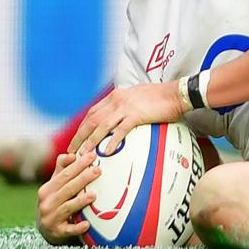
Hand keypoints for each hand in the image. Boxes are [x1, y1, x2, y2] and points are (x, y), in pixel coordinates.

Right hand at [36, 151, 99, 244]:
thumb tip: (72, 154)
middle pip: (67, 189)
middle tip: (98, 170)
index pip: (64, 174)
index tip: (92, 155)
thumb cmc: (55, 201)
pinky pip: (68, 230)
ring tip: (94, 195)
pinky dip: (77, 228)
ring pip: (67, 208)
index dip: (78, 164)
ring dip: (80, 201)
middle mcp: (46, 203)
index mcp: (47, 189)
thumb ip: (62, 169)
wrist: (46, 229)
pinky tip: (87, 224)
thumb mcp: (55, 185)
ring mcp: (51, 219)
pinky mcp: (57, 233)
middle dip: (82, 179)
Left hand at [68, 83, 183, 154]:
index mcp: (116, 96)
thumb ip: (127, 106)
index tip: (77, 139)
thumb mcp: (138, 97)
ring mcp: (126, 107)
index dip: (82, 127)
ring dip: (89, 141)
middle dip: (79, 136)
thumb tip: (122, 119)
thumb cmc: (161, 97)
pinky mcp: (136, 114)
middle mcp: (117, 100)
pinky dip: (111, 141)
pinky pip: (120, 130)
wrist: (177, 93)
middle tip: (72, 151)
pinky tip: (106, 151)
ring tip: (82, 154)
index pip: (93, 112)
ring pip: (101, 126)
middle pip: (91, 120)